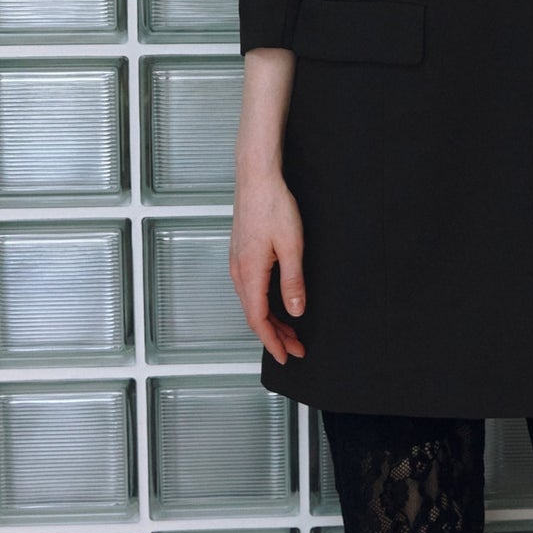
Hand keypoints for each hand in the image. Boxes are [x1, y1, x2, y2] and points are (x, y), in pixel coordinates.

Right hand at [229, 168, 306, 364]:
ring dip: (270, 320)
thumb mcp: (292, 245)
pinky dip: (263, 303)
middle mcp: (238, 272)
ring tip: (289, 330)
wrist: (256, 177)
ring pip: (252, 302)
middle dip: (275, 335)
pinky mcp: (241, 253)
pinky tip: (275, 303)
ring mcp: (237, 262)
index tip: (287, 355)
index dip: (273, 342)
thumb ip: (293, 281)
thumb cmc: (273, 205)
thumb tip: (296, 312)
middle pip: (254, 315)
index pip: (259, 320)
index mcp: (249, 273)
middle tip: (295, 347)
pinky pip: (250, 289)